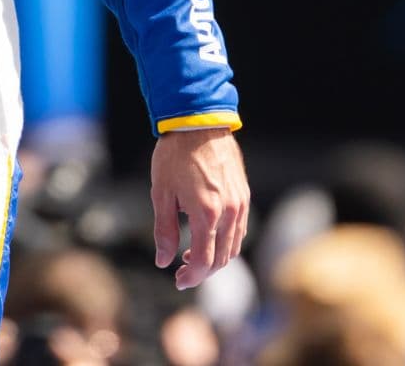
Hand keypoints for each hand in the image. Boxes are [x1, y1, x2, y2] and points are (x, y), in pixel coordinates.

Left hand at [150, 127, 248, 289]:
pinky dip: (225, 242)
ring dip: (216, 258)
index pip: (205, 261)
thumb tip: (163, 262)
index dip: (191, 277)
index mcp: (206, 214)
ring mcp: (240, 204)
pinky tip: (207, 237)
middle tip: (183, 272)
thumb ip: (163, 230)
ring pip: (233, 246)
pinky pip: (239, 229)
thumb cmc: (174, 156)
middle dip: (203, 271)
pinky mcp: (244, 195)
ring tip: (192, 255)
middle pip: (222, 258)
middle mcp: (229, 212)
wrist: (198, 124)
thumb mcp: (161, 193)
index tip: (179, 281)